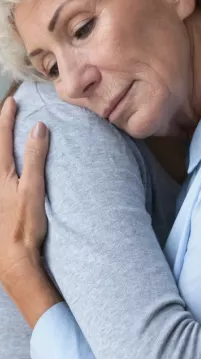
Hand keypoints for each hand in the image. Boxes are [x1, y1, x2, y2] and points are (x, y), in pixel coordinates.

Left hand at [0, 97, 61, 326]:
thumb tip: (38, 127)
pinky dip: (1, 159)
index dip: (6, 117)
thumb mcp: (33, 188)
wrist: (11, 257)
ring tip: (2, 134)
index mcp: (0, 172)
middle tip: (4, 111)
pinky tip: (7, 165)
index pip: (1, 137)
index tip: (11, 101)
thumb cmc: (24, 224)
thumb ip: (35, 157)